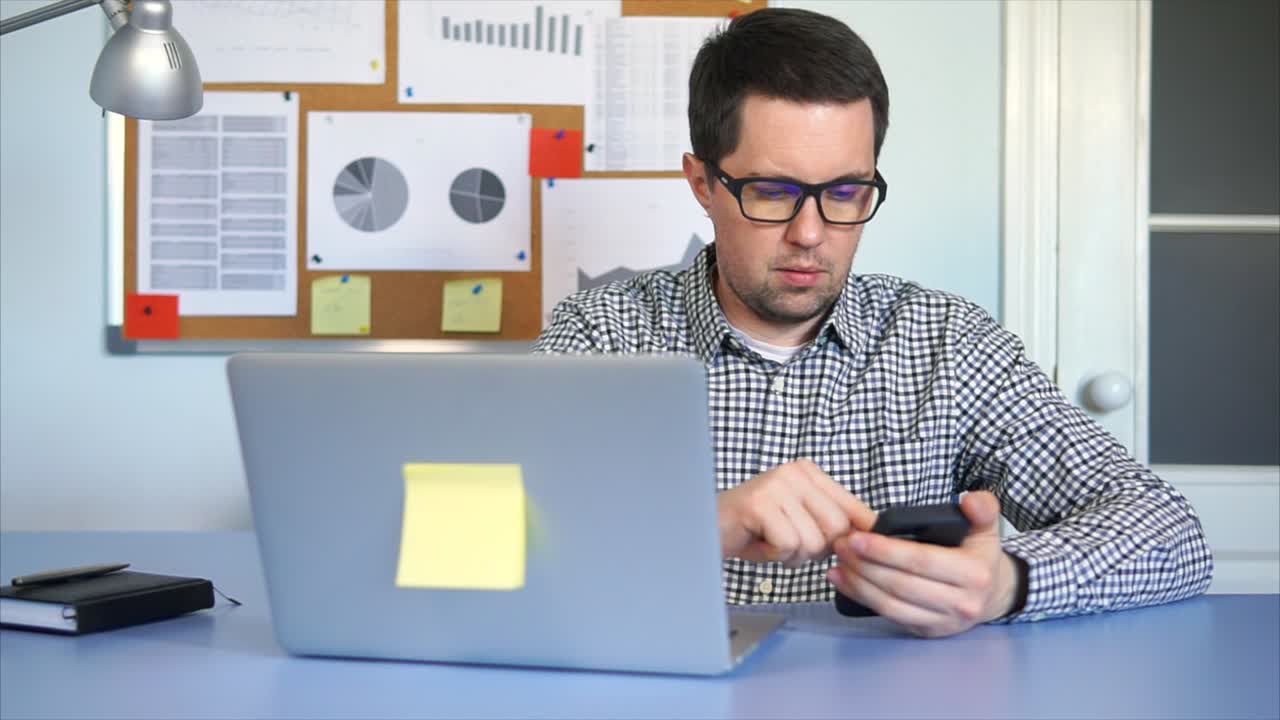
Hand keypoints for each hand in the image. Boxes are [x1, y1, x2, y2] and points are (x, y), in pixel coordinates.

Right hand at [718, 460, 875, 566]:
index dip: (859, 535)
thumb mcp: (800, 521)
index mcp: (810, 473)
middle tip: (788, 543)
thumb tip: (873, 536)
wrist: (707, 529)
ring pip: (814, 541)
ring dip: (792, 555)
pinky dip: (775, 555)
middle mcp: (796, 472)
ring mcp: (777, 485)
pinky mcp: (760, 503)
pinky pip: (789, 544)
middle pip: (838, 529)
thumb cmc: (754, 529)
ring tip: (770, 541)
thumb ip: (831, 523)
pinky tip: (760, 543)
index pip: (854, 507)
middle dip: (815, 549)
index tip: (858, 551)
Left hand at [827, 491, 1021, 637]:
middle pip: (901, 585)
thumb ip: (983, 508)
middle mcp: (961, 603)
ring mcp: (944, 622)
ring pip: (892, 604)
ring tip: (838, 561)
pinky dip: (861, 598)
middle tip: (840, 545)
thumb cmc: (980, 555)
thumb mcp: (988, 527)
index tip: (857, 537)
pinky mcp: (928, 631)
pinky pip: (890, 616)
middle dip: (865, 565)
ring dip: (858, 583)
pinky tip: (843, 581)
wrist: (992, 594)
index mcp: (974, 574)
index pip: (922, 561)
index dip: (886, 551)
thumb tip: (969, 500)